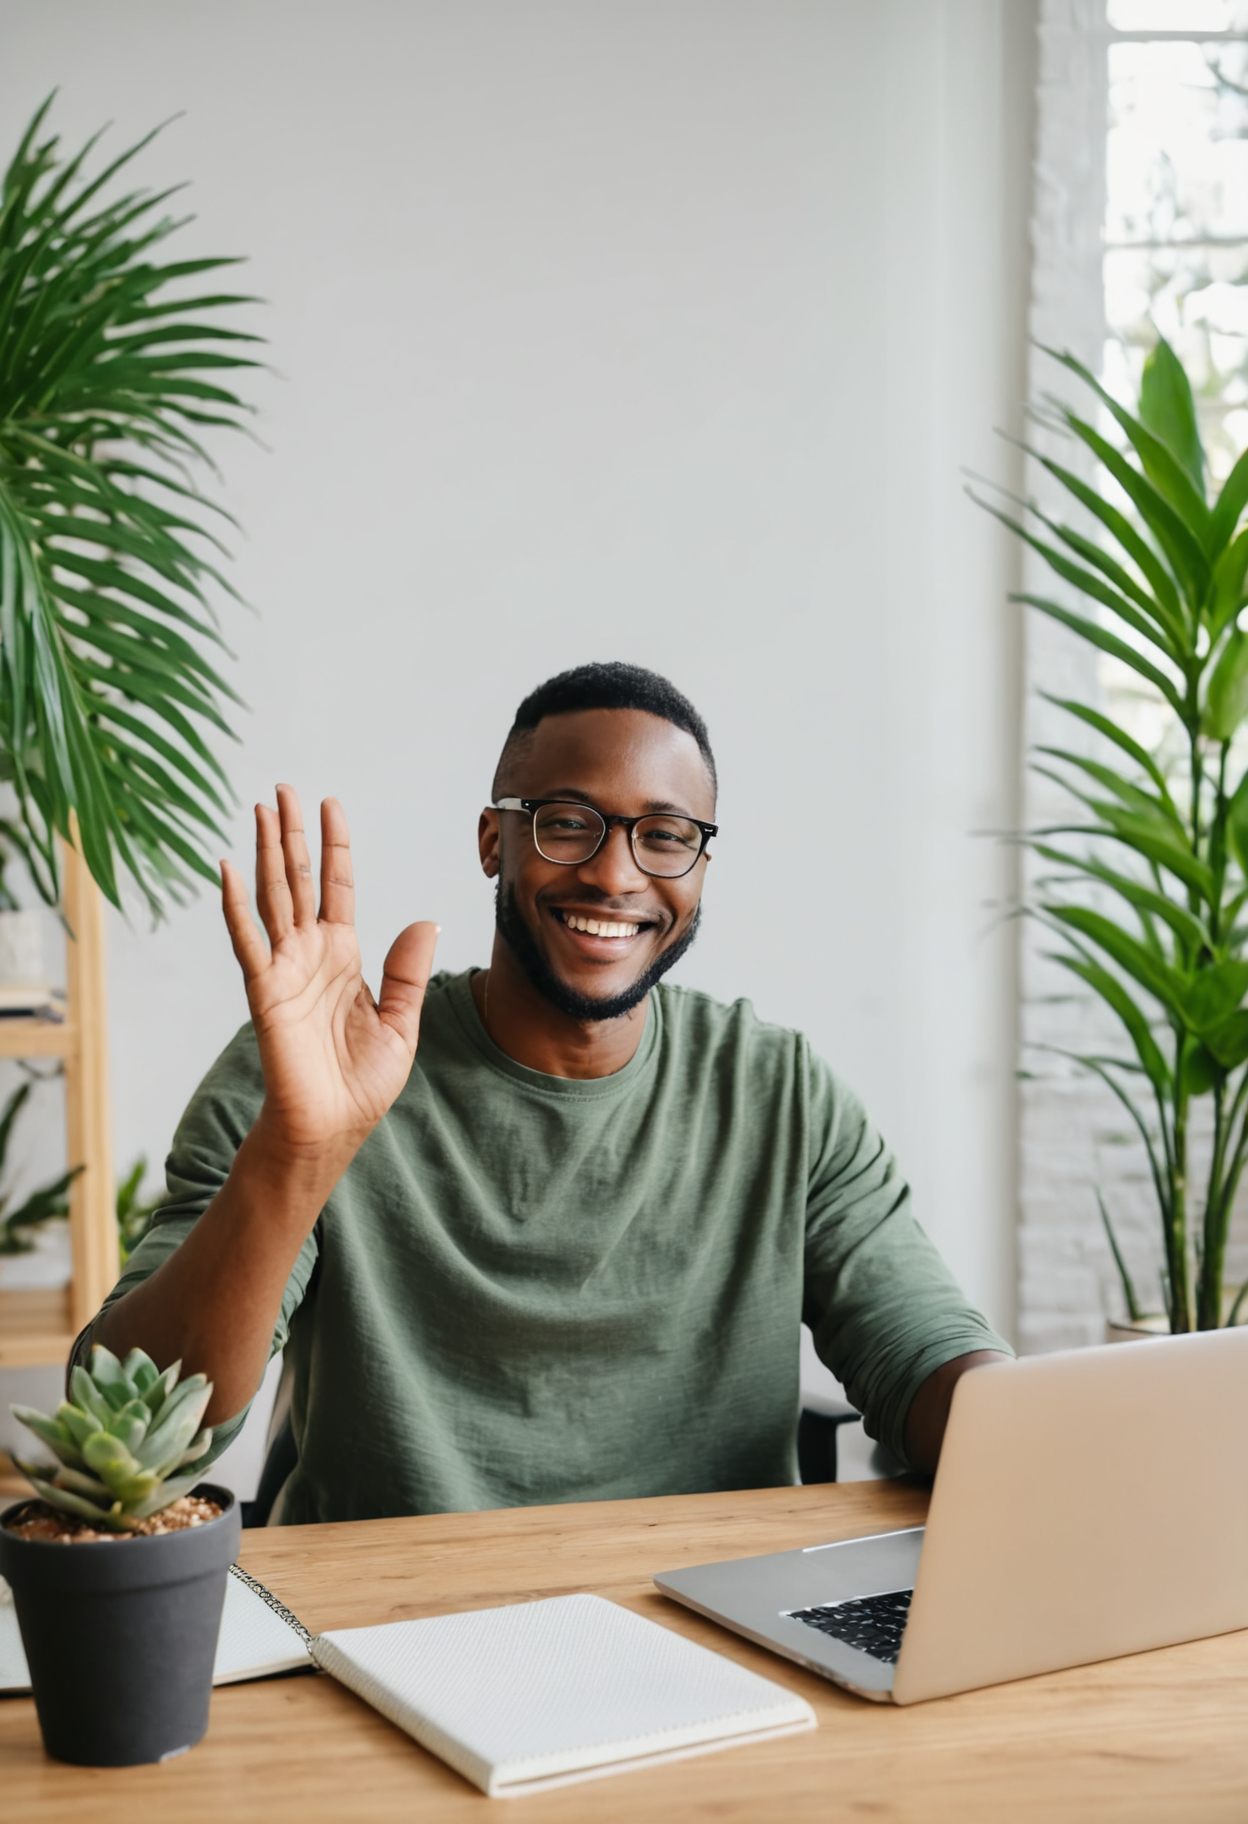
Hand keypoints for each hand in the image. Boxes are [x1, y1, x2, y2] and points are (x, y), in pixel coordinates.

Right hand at [221, 786, 438, 1165]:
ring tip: (259, 808)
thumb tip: (425, 921)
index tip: (330, 804)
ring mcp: (284, 969)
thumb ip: (406, 971)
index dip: (334, 846)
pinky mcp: (265, 991)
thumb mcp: (400, 1022)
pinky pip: (248, 941)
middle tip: (283, 789)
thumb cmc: (361, 1082)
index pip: (336, 887)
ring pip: (273, 897)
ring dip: (266, 853)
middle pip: (298, 880)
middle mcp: (309, 954)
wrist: (332, 1127)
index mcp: (343, 956)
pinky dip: (235, 906)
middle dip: (291, 834)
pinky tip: (226, 869)